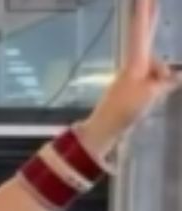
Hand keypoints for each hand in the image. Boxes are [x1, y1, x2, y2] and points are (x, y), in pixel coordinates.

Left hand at [84, 0, 181, 149]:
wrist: (105, 128)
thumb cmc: (125, 110)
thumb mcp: (150, 94)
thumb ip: (164, 82)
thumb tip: (175, 77)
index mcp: (135, 61)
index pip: (141, 31)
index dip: (143, 12)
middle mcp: (134, 63)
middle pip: (146, 36)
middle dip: (148, 18)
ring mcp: (134, 74)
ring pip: (157, 67)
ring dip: (162, 79)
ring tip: (150, 97)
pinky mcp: (135, 86)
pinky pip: (155, 79)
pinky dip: (161, 84)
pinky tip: (162, 90)